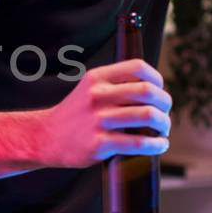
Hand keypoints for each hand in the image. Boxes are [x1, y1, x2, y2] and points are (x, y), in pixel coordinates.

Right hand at [38, 59, 170, 168]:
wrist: (46, 138)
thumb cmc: (76, 115)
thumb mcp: (89, 89)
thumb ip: (115, 86)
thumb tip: (154, 91)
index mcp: (97, 78)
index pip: (138, 67)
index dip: (157, 79)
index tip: (159, 90)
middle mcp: (98, 95)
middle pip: (147, 92)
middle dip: (165, 103)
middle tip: (164, 113)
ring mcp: (98, 120)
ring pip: (147, 116)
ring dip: (163, 124)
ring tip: (163, 130)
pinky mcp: (100, 143)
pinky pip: (138, 142)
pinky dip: (156, 144)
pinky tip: (159, 145)